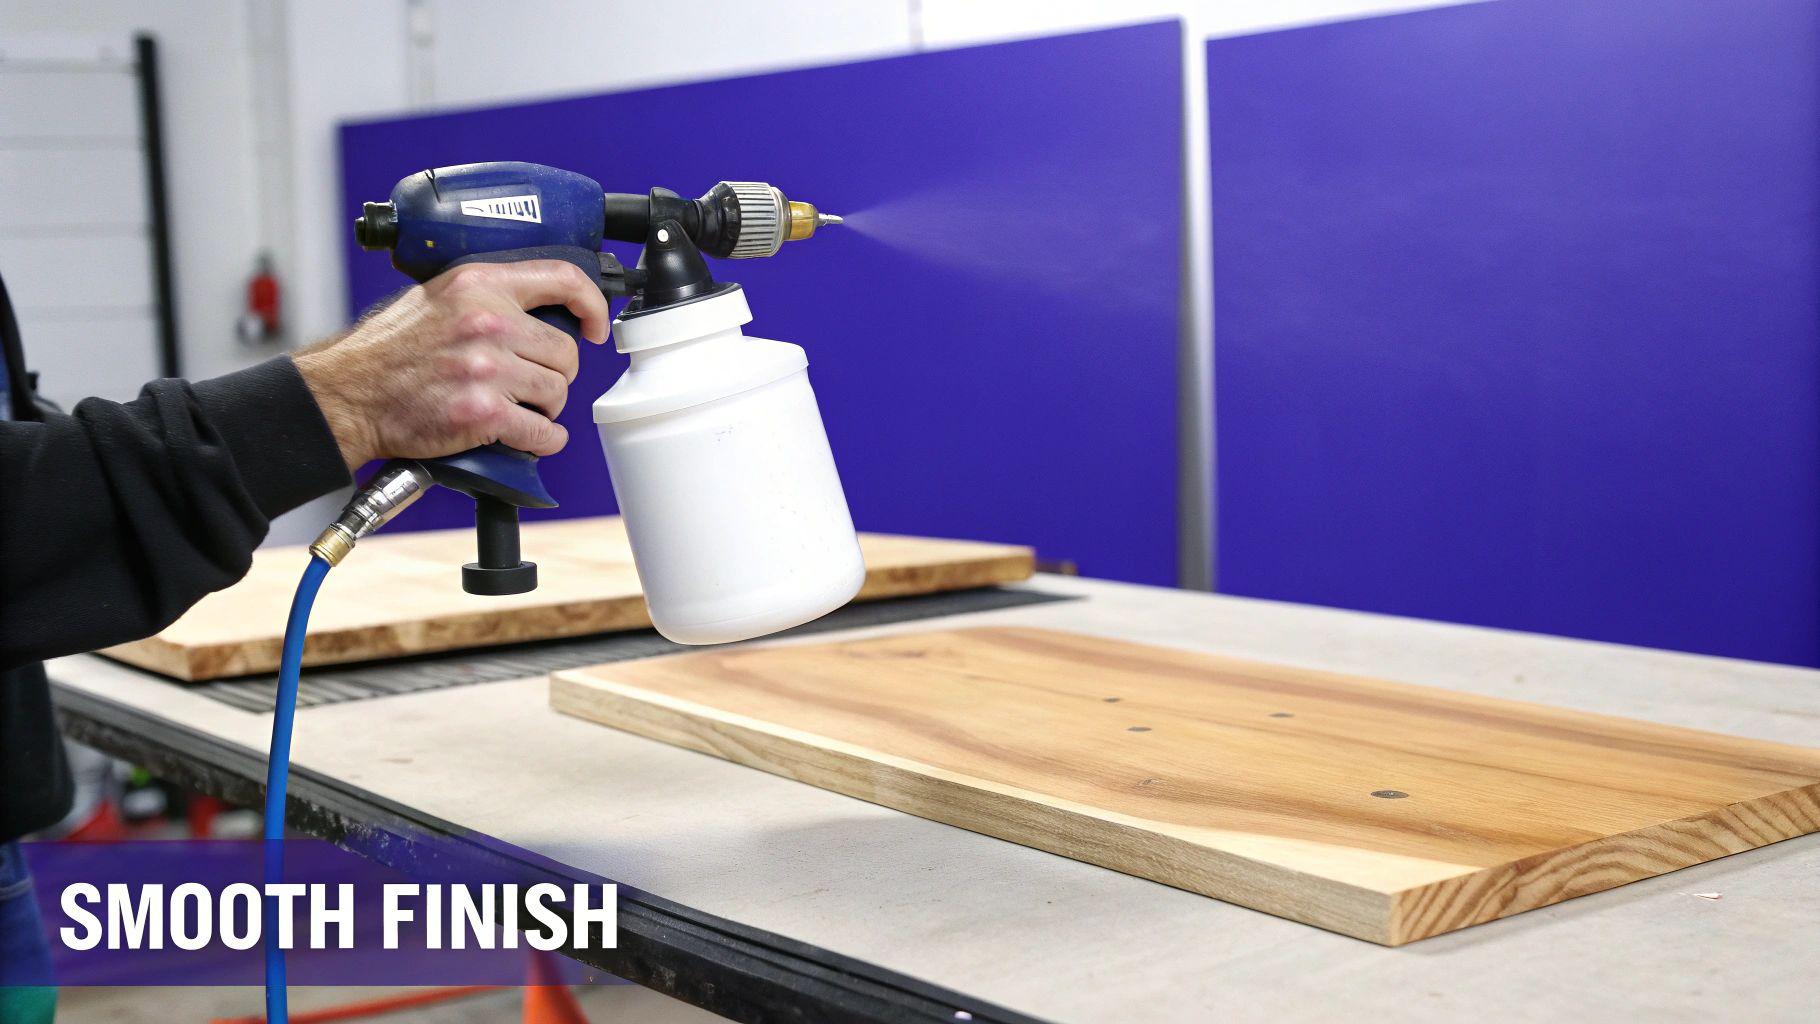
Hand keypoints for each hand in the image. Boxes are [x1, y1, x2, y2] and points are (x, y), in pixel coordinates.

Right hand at [294, 260, 609, 469]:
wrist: (349, 394)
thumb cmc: (388, 351)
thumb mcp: (436, 297)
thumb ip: (487, 297)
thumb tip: (538, 312)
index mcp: (479, 286)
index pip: (563, 279)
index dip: (592, 304)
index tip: (596, 325)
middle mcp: (488, 322)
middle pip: (565, 352)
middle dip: (554, 373)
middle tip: (530, 383)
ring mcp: (487, 368)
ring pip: (556, 392)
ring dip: (545, 407)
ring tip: (517, 407)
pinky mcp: (483, 413)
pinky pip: (542, 432)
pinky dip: (543, 440)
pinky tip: (527, 436)